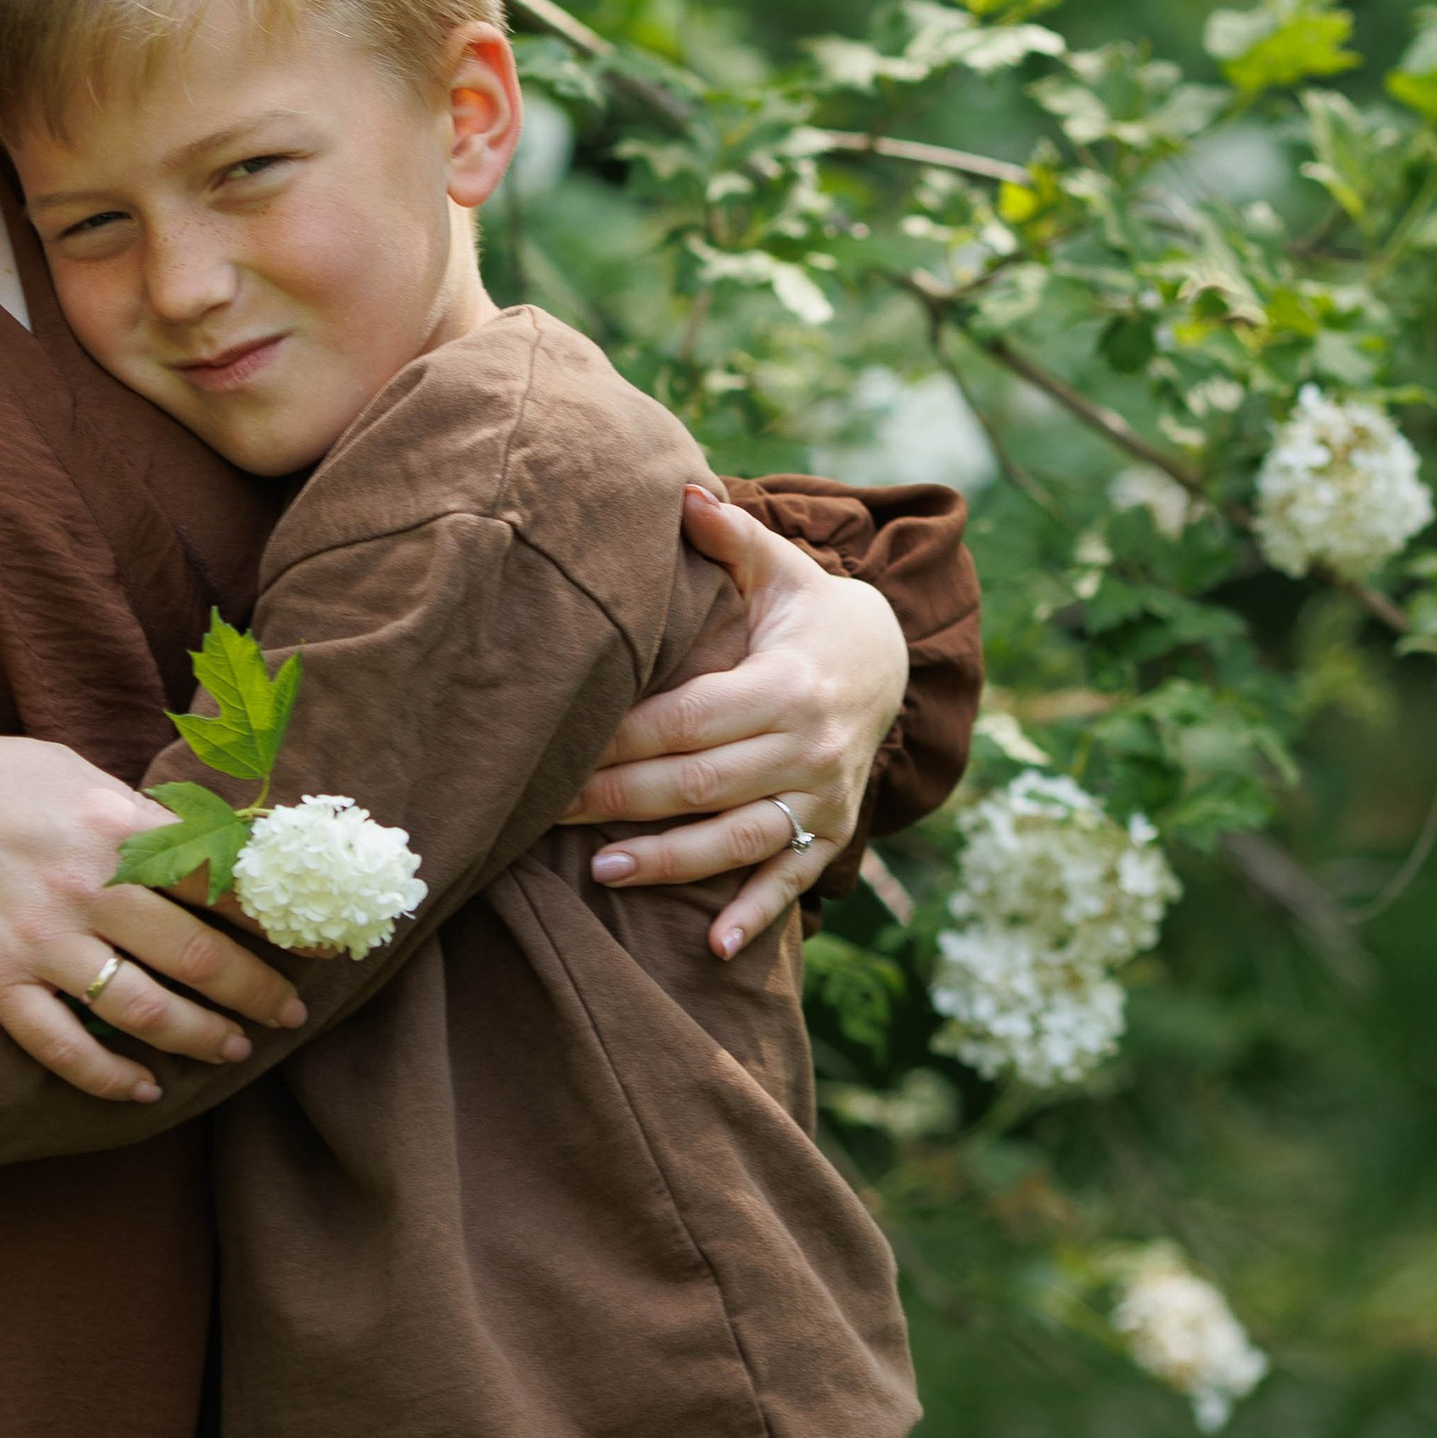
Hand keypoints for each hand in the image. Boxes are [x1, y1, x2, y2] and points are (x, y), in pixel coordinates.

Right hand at [0, 730, 306, 1101]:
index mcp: (114, 822)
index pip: (220, 875)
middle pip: (197, 951)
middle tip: (290, 1015)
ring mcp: (42, 940)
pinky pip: (66, 1048)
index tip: (321, 939)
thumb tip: (194, 837)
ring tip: (232, 1051)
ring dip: (200, 1037)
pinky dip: (111, 1078)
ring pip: (145, 1009)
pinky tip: (144, 1091)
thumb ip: (129, 811)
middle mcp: (88, 884)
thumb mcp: (63, 769)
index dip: (279, 914)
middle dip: (256, 990)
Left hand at [560, 491, 908, 959]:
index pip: (687, 719)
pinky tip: (714, 948)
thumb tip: (685, 489)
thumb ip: (731, 535)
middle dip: (618, 799)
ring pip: (737, 840)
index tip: (560, 742)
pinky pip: (792, 880)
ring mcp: (822, 798)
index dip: (621, 736)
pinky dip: (756, 914)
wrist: (891, 662)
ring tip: (604, 871)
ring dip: (671, 862)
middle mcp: (808, 748)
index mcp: (785, 685)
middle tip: (545, 813)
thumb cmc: (808, 611)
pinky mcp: (832, 833)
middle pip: (698, 784)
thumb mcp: (780, 568)